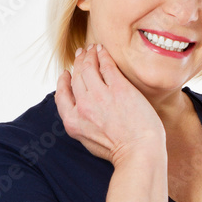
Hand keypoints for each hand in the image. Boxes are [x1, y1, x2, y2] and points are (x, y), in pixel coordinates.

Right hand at [54, 43, 164, 165]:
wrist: (139, 152)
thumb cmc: (120, 151)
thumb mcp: (89, 142)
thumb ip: (81, 124)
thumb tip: (81, 110)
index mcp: (73, 123)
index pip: (62, 95)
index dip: (63, 81)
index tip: (66, 73)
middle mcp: (83, 107)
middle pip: (76, 78)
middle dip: (77, 63)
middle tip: (81, 53)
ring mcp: (100, 96)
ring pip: (88, 68)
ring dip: (88, 55)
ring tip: (91, 49)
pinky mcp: (118, 88)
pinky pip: (106, 65)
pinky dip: (102, 55)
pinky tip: (102, 50)